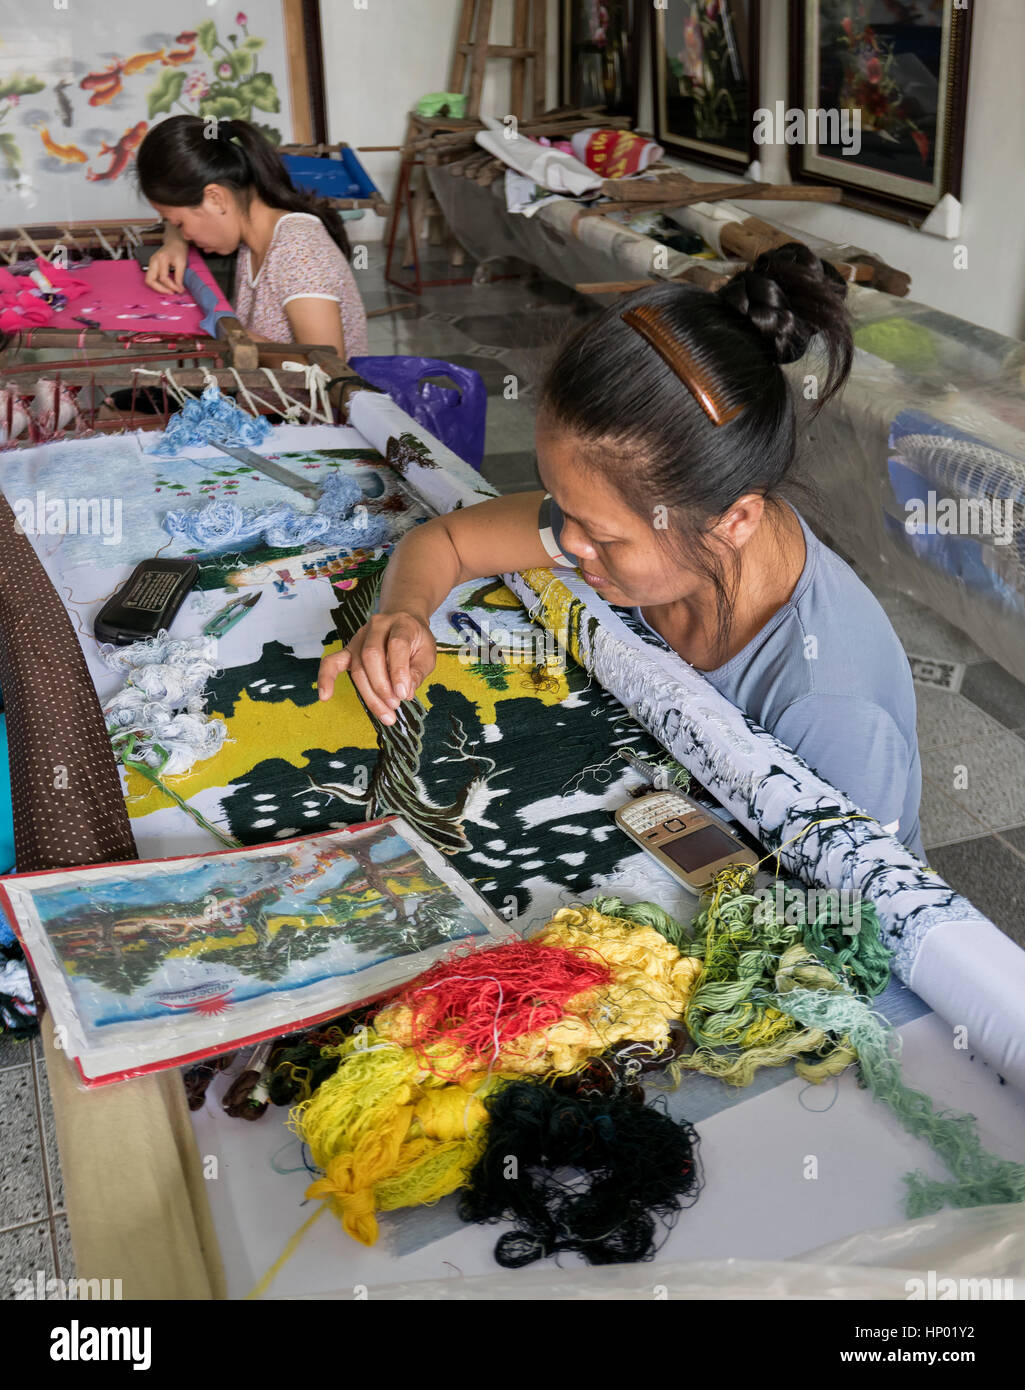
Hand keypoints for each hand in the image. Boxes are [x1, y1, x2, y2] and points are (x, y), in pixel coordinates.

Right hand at [145, 242, 187, 293]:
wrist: (174, 242)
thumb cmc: (179, 250)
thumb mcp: (182, 263)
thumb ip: (179, 276)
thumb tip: (179, 289)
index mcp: (161, 258)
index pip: (163, 277)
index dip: (172, 286)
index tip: (180, 290)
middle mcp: (153, 261)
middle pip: (150, 280)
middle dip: (160, 289)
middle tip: (171, 292)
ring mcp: (151, 263)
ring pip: (148, 280)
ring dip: (157, 288)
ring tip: (168, 290)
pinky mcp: (152, 265)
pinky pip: (151, 278)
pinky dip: (157, 284)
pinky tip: (166, 286)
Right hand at [318, 611, 436, 724]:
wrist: (402, 619)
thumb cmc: (415, 640)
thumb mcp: (428, 653)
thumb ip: (418, 671)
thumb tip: (405, 692)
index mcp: (401, 624)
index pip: (396, 645)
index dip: (399, 672)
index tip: (404, 694)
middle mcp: (377, 626)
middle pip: (372, 656)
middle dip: (382, 686)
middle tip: (394, 705)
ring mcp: (360, 638)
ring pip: (358, 666)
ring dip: (369, 694)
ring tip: (386, 714)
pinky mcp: (349, 650)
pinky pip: (332, 662)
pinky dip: (326, 678)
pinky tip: (325, 696)